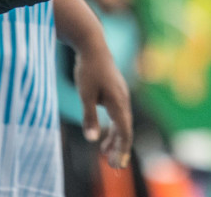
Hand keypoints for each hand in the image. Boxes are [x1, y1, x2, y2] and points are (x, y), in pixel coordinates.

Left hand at [74, 46, 133, 170]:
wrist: (92, 44)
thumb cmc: (88, 68)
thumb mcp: (85, 94)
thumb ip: (89, 117)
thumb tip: (92, 139)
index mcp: (118, 101)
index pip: (124, 131)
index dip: (122, 149)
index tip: (117, 164)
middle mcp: (123, 99)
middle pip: (125, 130)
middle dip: (119, 149)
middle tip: (113, 166)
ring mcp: (121, 95)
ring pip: (122, 123)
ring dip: (115, 140)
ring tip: (106, 155)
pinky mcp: (116, 92)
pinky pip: (118, 115)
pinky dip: (113, 128)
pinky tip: (104, 136)